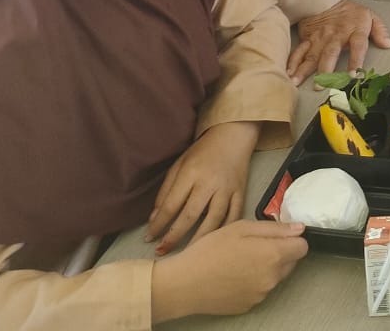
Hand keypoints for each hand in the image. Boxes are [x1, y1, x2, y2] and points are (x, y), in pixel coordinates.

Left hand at [147, 121, 258, 251]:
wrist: (234, 135)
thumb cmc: (203, 151)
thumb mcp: (179, 164)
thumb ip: (166, 191)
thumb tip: (154, 219)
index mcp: (191, 173)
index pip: (171, 205)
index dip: (158, 225)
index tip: (149, 238)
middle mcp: (210, 182)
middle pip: (190, 216)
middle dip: (174, 237)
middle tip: (161, 250)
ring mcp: (227, 189)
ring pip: (213, 220)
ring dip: (198, 240)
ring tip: (187, 255)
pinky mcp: (241, 193)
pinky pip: (233, 217)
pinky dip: (223, 232)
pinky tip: (214, 244)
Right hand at [150, 219, 307, 321]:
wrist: (183, 284)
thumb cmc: (209, 251)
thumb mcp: (240, 228)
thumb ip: (274, 228)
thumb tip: (299, 229)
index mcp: (272, 255)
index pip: (303, 247)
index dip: (293, 239)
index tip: (278, 236)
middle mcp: (272, 278)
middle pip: (291, 263)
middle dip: (279, 253)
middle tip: (253, 247)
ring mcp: (261, 295)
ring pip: (275, 277)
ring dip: (266, 268)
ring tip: (240, 261)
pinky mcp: (250, 306)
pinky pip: (260, 290)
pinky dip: (253, 283)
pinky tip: (234, 276)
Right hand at [287, 0, 389, 83]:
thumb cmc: (349, 12)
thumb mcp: (369, 16)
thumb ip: (380, 30)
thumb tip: (387, 44)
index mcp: (354, 31)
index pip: (358, 46)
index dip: (356, 60)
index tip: (354, 75)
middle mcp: (335, 36)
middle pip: (330, 53)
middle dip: (325, 69)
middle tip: (322, 84)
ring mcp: (320, 39)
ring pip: (312, 55)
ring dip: (304, 70)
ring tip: (297, 82)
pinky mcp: (308, 39)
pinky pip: (299, 52)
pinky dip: (292, 63)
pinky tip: (289, 73)